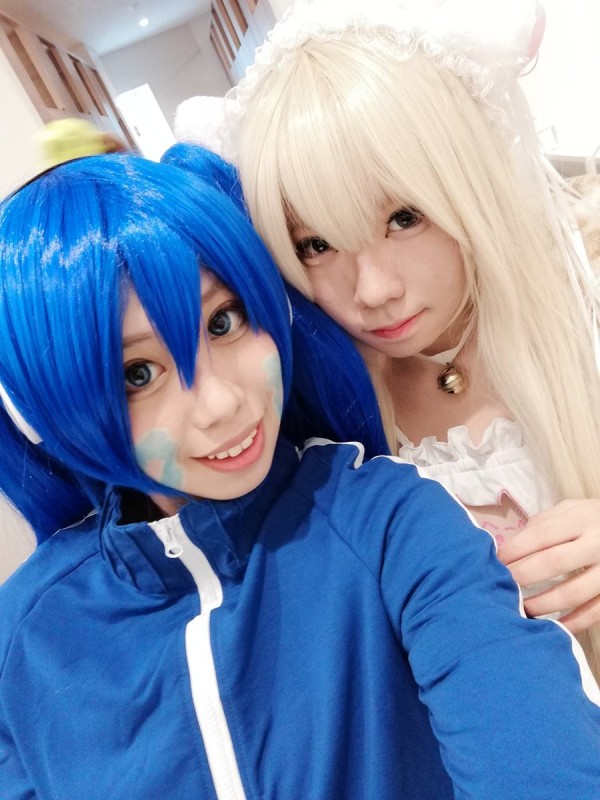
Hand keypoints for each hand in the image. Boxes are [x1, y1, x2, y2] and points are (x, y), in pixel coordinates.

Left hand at [496, 500, 599, 633]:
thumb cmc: (592, 520)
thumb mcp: (571, 511)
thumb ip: (543, 524)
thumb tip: (509, 548)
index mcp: (581, 520)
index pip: (541, 534)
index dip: (514, 550)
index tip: (495, 562)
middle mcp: (596, 544)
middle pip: (552, 562)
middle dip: (522, 576)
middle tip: (500, 587)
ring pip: (572, 593)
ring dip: (541, 604)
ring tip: (520, 609)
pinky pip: (594, 613)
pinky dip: (571, 623)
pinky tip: (552, 627)